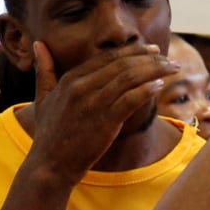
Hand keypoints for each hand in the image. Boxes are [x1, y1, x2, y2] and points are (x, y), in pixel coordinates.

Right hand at [25, 41, 177, 183]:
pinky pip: (130, 100)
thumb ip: (44, 70)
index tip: (151, 50)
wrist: (49, 166)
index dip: (132, 51)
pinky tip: (160, 86)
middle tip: (167, 58)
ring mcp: (93, 103)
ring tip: (172, 69)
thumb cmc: (48, 134)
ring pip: (130, 78)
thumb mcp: (42, 98)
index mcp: (71, 79)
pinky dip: (147, 90)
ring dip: (155, 71)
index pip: (108, 57)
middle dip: (149, 59)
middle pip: (122, 64)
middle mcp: (82, 87)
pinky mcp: (104, 122)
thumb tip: (38, 43)